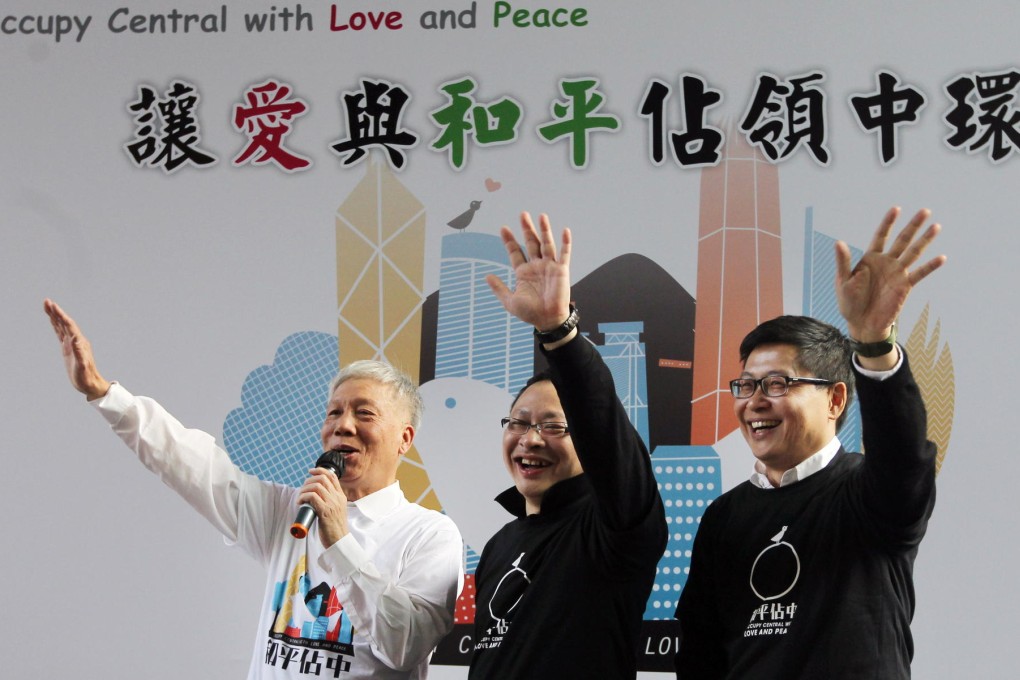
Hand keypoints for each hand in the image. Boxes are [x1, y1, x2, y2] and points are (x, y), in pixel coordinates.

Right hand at [43, 299, 111, 399]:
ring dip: (55, 316)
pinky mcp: (68, 349)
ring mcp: (72, 344)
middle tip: (46, 301)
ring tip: (47, 306)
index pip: (69, 325)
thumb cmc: (87, 377)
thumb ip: (80, 354)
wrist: (90, 384)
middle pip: (65, 323)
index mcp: (80, 343)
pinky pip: (61, 334)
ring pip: (62, 327)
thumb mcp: (83, 367)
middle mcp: (76, 341)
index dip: (61, 315)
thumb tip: (75, 340)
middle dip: (56, 312)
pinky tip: (52, 321)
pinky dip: (56, 326)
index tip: (53, 306)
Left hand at [296, 466, 349, 548]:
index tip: (311, 471)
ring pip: (316, 486)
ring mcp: (332, 504)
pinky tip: (300, 502)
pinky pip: (312, 497)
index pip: (332, 476)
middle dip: (309, 480)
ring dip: (304, 489)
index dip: (320, 470)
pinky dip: (303, 497)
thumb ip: (330, 501)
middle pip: (322, 479)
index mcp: (341, 496)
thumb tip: (316, 495)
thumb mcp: (337, 510)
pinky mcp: (324, 511)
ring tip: (300, 497)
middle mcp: (337, 498)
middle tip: (302, 488)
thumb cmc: (335, 528)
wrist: (339, 541)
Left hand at [485, 212, 572, 332]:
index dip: (509, 240)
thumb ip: (499, 288)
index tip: (503, 228)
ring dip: (544, 230)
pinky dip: (565, 242)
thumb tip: (487, 276)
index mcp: (523, 272)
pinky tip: (564, 230)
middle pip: (531, 243)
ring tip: (541, 216)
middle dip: (526, 229)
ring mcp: (549, 266)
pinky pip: (564, 254)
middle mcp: (537, 266)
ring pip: (546, 244)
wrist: (548, 320)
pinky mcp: (561, 270)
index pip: (515, 251)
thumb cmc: (530, 313)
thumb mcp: (510, 301)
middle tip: (522, 214)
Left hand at [835, 207, 945, 343]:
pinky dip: (930, 266)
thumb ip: (844, 261)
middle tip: (925, 211)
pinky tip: (941, 258)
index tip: (896, 209)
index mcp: (870, 259)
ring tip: (936, 226)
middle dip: (913, 226)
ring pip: (914, 253)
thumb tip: (838, 242)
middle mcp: (886, 262)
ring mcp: (897, 273)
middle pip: (902, 240)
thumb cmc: (849, 302)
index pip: (881, 236)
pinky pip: (919, 274)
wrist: (862, 323)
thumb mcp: (843, 281)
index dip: (888, 223)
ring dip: (925, 240)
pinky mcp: (905, 286)